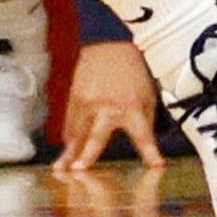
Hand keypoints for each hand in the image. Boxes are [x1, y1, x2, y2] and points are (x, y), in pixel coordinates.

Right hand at [60, 40, 165, 170]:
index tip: (156, 166)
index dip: (150, 152)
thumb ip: (145, 122)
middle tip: (79, 170)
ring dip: (68, 153)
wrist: (108, 45)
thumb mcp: (148, 96)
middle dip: (88, 154)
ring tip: (60, 169)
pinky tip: (64, 153)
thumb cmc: (132, 73)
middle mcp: (108, 107)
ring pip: (77, 133)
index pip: (143, 134)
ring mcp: (88, 103)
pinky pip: (70, 124)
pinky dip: (68, 139)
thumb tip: (147, 146)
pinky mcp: (75, 99)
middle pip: (96, 135)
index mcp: (132, 107)